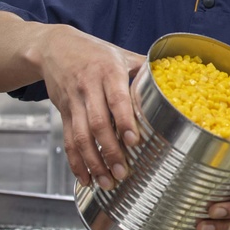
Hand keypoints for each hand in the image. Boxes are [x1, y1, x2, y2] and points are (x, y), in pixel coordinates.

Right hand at [37, 25, 145, 189]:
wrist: (54, 47)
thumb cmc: (95, 52)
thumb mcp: (120, 54)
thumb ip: (144, 69)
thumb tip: (175, 80)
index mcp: (107, 72)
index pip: (116, 99)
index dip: (124, 121)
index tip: (133, 141)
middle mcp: (88, 87)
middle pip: (97, 123)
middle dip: (110, 151)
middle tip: (122, 172)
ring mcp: (73, 102)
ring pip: (80, 136)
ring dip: (93, 162)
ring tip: (106, 182)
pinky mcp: (63, 112)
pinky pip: (68, 139)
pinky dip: (75, 161)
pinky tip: (85, 178)